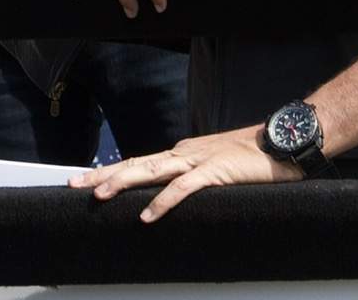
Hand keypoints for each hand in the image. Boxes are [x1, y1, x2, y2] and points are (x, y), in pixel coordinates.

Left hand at [72, 126, 296, 219]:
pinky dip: (163, 201)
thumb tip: (174, 193)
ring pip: (152, 171)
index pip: (139, 163)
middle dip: (103, 175)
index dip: (111, 172)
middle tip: (74, 184)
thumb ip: (195, 177)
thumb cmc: (253, 158)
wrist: (283, 142)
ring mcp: (198, 160)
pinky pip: (183, 188)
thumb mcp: (216, 169)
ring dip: (123, 183)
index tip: (85, 180)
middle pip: (135, 163)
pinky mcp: (215, 172)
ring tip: (99, 196)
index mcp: (182, 153)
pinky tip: (147, 215)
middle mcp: (183, 153)